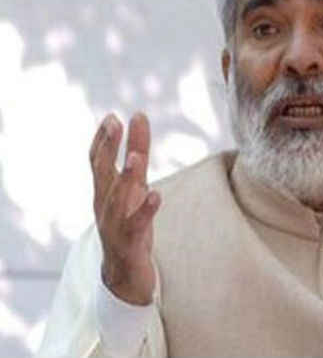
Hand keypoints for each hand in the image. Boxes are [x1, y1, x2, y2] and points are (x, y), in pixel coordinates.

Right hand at [89, 112, 160, 304]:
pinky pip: (136, 226)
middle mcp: (104, 206)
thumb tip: (139, 116)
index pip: (97, 161)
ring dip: (126, 177)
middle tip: (115, 123)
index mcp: (104, 191)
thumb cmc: (130, 222)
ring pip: (117, 200)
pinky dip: (145, 210)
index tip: (112, 117)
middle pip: (102, 174)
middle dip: (108, 148)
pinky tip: (155, 195)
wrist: (124, 276)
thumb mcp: (135, 184)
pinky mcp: (130, 244)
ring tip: (136, 157)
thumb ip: (138, 152)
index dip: (103, 139)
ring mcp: (115, 225)